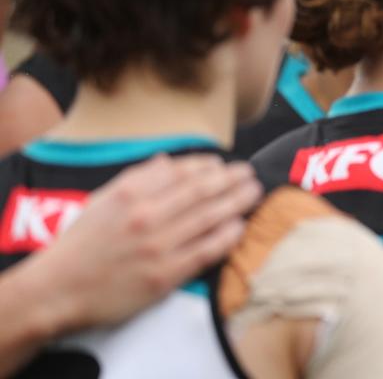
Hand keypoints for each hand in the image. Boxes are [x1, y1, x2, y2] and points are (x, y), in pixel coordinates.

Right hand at [38, 153, 262, 330]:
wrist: (57, 291)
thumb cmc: (80, 245)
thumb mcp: (101, 201)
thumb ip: (136, 179)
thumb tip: (168, 161)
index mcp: (130, 194)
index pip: (182, 172)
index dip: (209, 166)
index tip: (222, 164)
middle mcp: (147, 216)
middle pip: (202, 191)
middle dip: (232, 179)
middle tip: (249, 173)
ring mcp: (158, 246)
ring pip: (210, 217)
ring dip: (237, 202)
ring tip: (254, 192)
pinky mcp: (165, 275)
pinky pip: (206, 250)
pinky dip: (227, 236)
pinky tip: (240, 226)